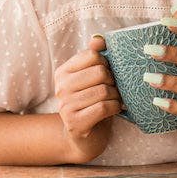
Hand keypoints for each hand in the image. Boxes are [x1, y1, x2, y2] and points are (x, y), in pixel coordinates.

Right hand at [54, 35, 121, 161]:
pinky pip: (103, 107)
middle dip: (113, 81)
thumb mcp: (91, 78)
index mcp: (63, 72)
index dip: (107, 63)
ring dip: (116, 96)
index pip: (92, 55)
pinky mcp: (75, 123)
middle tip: (114, 89)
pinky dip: (114, 107)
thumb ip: (94, 56)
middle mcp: (60, 88)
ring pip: (103, 91)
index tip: (109, 73)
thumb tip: (100, 39)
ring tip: (115, 99)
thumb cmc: (91, 103)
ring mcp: (66, 106)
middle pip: (100, 72)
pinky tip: (115, 109)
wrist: (84, 138)